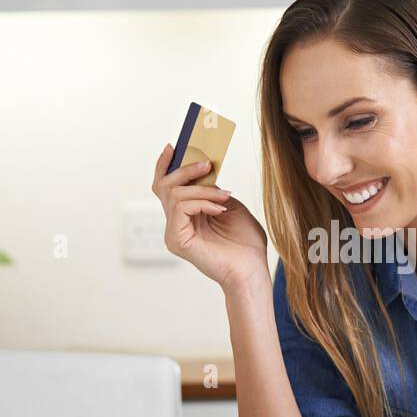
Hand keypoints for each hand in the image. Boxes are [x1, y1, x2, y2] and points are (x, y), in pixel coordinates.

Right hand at [151, 143, 268, 289]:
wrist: (251, 270)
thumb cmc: (244, 242)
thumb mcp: (229, 204)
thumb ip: (213, 188)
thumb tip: (203, 167)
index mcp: (186, 215)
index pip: (166, 187)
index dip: (166, 165)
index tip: (173, 146)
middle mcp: (176, 223)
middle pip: (165, 185)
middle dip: (186, 169)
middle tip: (207, 164)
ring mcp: (174, 232)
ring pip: (175, 193)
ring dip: (202, 189)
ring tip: (224, 196)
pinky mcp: (176, 239)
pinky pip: (181, 208)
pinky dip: (202, 202)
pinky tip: (219, 209)